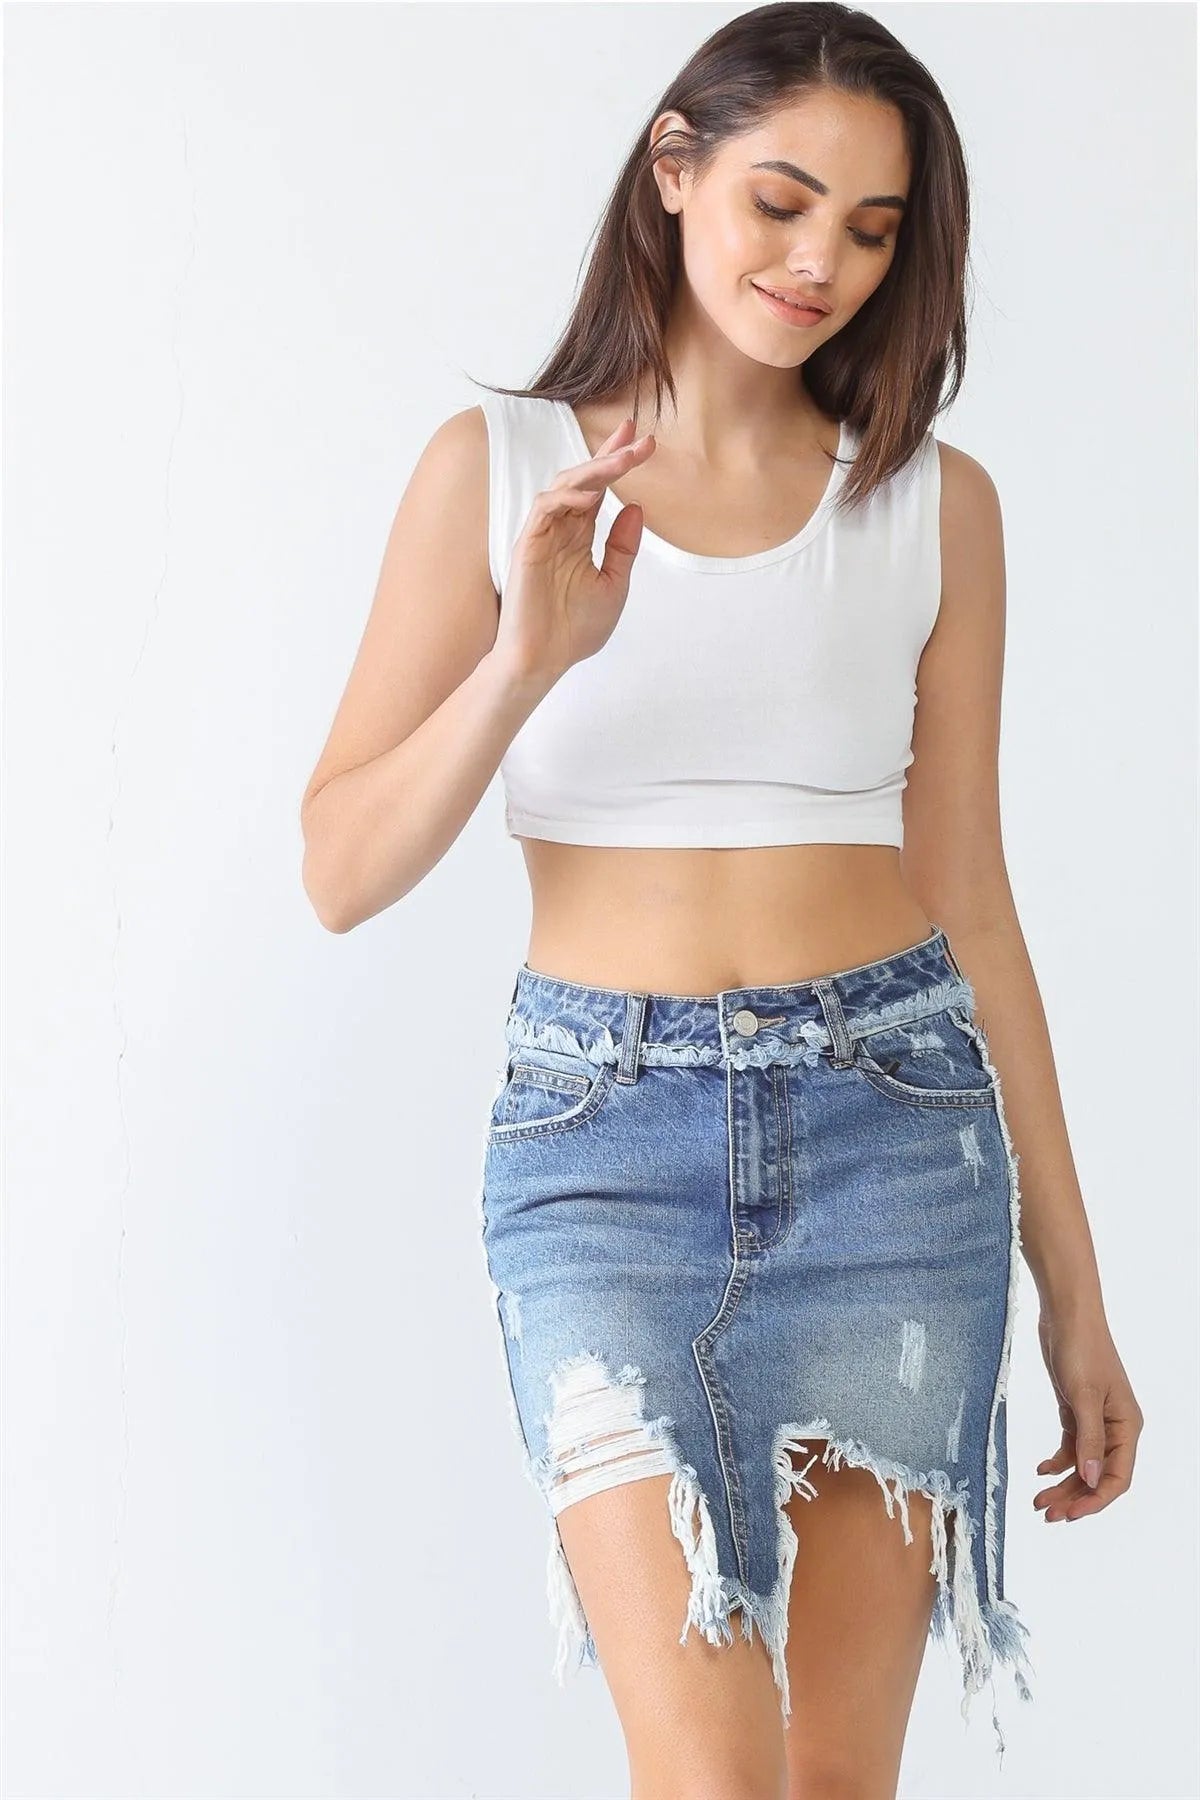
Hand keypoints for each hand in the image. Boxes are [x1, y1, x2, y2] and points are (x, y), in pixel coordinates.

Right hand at [492, 415, 653, 687]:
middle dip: (611, 453)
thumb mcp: (614, 585)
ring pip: (565, 485)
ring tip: (624, 457)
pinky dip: (566, 497)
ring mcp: (542, 535)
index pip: (599, 490)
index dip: (617, 462)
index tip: (644, 440)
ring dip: (595, 469)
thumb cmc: (574, 630)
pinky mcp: (527, 546)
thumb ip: (623, 548)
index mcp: (579, 537)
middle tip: (638, 434)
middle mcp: (560, 530)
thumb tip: (637, 507)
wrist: (543, 661)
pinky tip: (590, 495)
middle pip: (584, 478)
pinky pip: (544, 508)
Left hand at [1033, 1303, 1142, 1521]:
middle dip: (1074, 1497)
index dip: (1096, 1499)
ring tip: (1038, 1501)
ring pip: (1082, 1464)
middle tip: (1046, 1514)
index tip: (1071, 1514)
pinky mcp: (1075, 1410)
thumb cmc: (1082, 1349)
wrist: (1066, 1315)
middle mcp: (1114, 1427)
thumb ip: (1088, 1439)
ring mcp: (1094, 1420)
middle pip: (1097, 1475)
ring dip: (1063, 1483)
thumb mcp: (1084, 1396)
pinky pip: (1070, 1446)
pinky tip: (1040, 1470)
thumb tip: (1092, 1479)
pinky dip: (1057, 1461)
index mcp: (1127, 1426)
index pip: (1118, 1477)